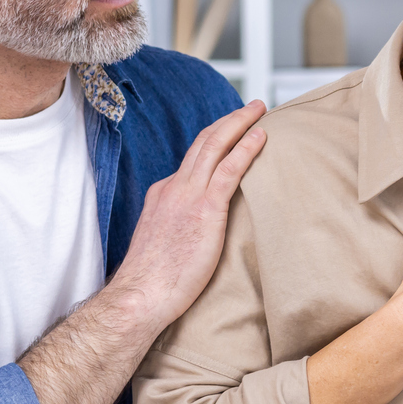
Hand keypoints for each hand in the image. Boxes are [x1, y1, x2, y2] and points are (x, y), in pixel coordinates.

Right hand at [106, 99, 267, 336]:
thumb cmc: (153, 281)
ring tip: (260, 110)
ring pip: (215, 146)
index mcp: (163, 193)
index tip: (232, 133)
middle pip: (203, 142)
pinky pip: (229, 169)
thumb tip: (199, 228)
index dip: (215, 143)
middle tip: (252, 107)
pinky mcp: (205, 210)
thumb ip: (180, 225)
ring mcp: (188, 196)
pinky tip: (261, 137)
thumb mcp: (164, 241)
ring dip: (239, 123)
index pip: (193, 160)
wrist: (141, 296)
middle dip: (229, 120)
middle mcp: (174, 187)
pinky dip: (246, 148)